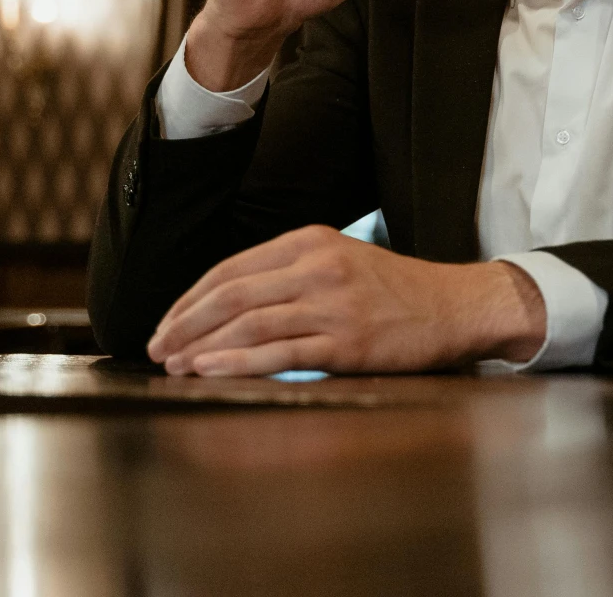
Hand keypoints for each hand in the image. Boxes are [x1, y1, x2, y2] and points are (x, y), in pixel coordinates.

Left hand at [145, 225, 547, 375]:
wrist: (455, 306)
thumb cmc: (395, 291)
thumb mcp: (342, 261)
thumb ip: (291, 273)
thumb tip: (228, 303)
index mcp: (310, 240)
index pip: (232, 267)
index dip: (191, 297)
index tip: (166, 322)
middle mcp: (317, 266)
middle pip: (231, 293)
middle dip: (185, 323)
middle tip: (156, 347)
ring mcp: (332, 304)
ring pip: (248, 322)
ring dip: (202, 345)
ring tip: (174, 364)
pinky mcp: (345, 342)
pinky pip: (279, 353)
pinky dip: (236, 362)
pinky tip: (210, 371)